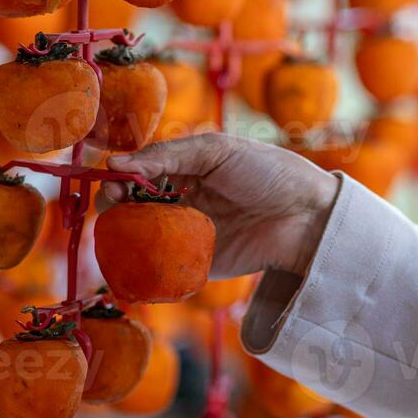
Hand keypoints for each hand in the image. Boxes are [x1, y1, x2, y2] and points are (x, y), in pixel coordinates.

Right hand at [103, 133, 341, 278]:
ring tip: (119, 231)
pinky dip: (145, 266)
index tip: (110, 181)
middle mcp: (184, 203)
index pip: (141, 174)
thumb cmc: (267, 172)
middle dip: (117, 207)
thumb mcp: (216, 150)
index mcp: (188, 171)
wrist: (307, 216)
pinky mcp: (199, 265)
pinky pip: (165, 268)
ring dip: (125, 237)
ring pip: (144, 238)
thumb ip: (167, 156)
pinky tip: (131, 261)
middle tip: (112, 206)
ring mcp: (190, 235)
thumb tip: (113, 164)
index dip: (121, 178)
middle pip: (135, 207)